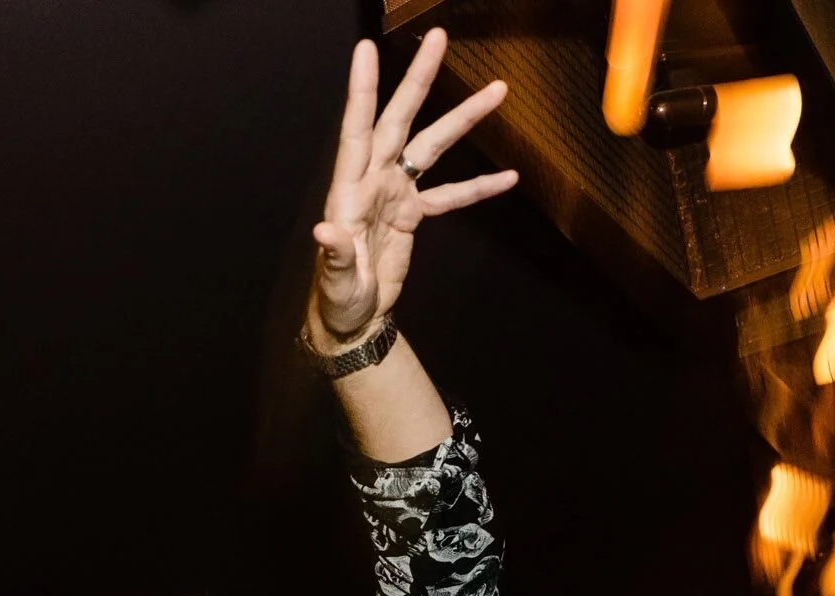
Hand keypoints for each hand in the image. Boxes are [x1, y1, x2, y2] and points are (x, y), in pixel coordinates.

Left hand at [307, 31, 516, 348]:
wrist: (354, 319)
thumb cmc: (338, 299)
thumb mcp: (336, 281)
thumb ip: (335, 254)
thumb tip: (326, 230)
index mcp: (349, 191)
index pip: (355, 131)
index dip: (362, 92)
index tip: (365, 51)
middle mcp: (373, 181)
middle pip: (398, 121)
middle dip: (418, 79)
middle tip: (439, 38)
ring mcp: (395, 193)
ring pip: (432, 146)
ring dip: (463, 119)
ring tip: (499, 90)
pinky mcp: (413, 214)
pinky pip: (450, 194)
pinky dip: (478, 186)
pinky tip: (509, 176)